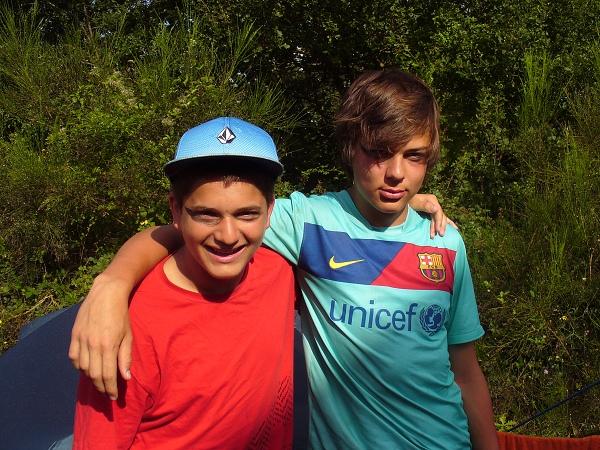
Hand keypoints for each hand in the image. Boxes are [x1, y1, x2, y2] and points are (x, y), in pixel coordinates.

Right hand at [69, 273, 131, 399]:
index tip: (114, 397)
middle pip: (94, 375)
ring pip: (83, 368)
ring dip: (91, 378)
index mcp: (108, 346)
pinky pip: (73, 357)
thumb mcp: (128, 335)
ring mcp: (81, 340)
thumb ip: (126, 357)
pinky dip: (79, 366)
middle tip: (108, 393)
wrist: (106, 293)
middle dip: (101, 387)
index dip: (110, 389)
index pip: (107, 375)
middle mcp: (92, 345)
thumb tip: (125, 377)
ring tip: (99, 382)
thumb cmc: (121, 314)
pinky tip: (86, 368)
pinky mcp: (74, 335)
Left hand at [409, 193, 456, 237]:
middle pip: (440, 216)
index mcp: (432, 200)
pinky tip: (455, 229)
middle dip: (440, 226)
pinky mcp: (432, 213)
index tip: (437, 231)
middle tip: (440, 235)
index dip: (438, 222)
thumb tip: (436, 209)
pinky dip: (447, 223)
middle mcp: (434, 203)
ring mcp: (434, 208)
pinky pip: (441, 218)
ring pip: (441, 218)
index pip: (438, 212)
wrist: (402, 202)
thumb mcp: (415, 203)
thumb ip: (425, 206)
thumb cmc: (407, 202)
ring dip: (441, 227)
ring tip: (441, 235)